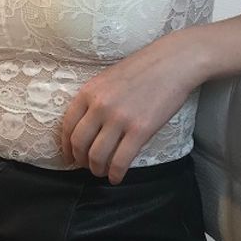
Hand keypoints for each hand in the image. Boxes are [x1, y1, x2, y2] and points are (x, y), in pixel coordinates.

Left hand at [60, 33, 196, 183]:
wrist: (173, 62)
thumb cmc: (143, 68)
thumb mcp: (108, 78)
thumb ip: (94, 99)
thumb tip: (86, 126)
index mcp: (89, 91)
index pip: (68, 126)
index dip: (66, 146)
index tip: (69, 156)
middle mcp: (100, 106)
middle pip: (80, 144)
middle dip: (80, 161)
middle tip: (86, 166)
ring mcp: (119, 118)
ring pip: (97, 156)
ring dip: (97, 169)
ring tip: (102, 172)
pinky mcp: (140, 130)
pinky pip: (121, 160)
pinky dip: (115, 174)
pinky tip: (116, 177)